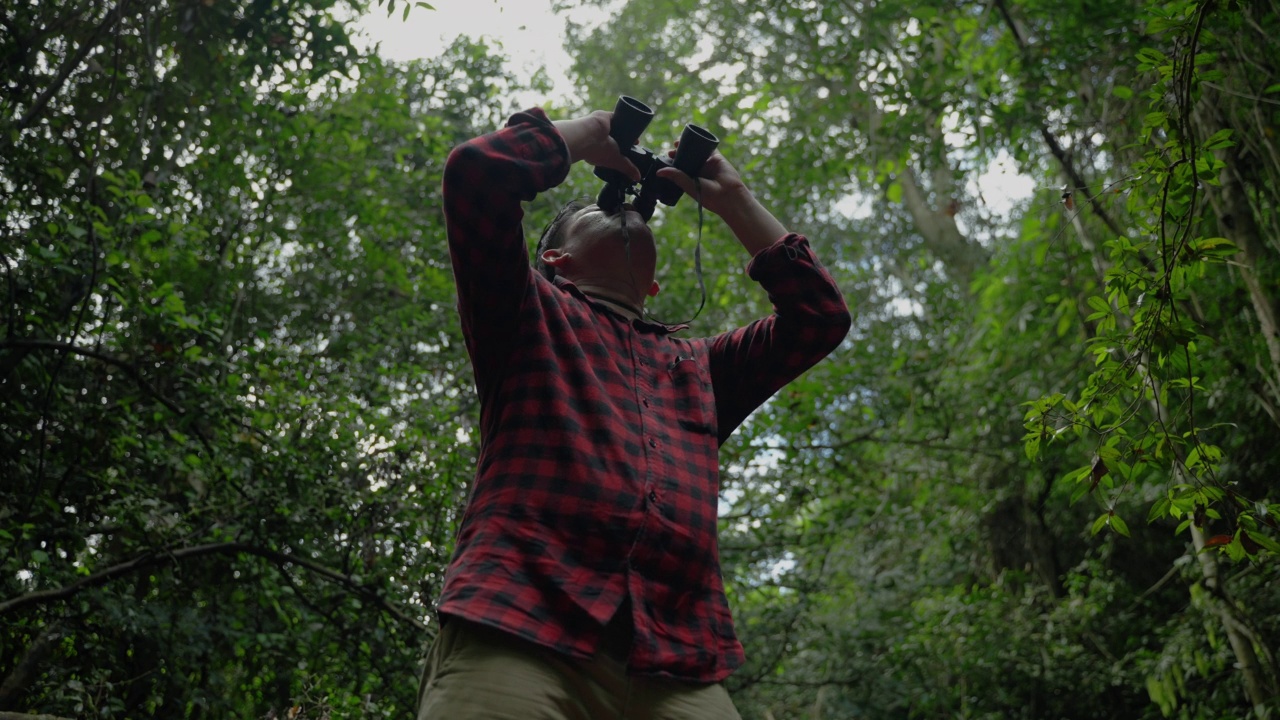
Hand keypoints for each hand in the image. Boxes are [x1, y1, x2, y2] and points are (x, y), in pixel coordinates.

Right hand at [552, 112, 641, 181]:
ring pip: (617, 125)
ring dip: (625, 126)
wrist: (588, 136)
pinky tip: (631, 116)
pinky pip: (615, 114)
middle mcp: (600, 138)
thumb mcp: (616, 161)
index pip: (614, 147)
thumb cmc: (597, 150)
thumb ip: (627, 168)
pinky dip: (622, 114)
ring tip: (635, 128)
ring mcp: (602, 127)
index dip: (623, 148)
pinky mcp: (604, 116)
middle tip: (636, 140)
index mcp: (600, 148)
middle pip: (617, 136)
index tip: (632, 148)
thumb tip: (638, 178)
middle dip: (625, 137)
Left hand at [656, 147, 786, 255]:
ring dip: (688, 145)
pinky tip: (696, 135)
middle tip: (671, 149)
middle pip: (686, 157)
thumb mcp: (689, 185)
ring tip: (678, 141)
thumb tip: (659, 172)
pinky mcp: (716, 158)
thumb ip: (676, 176)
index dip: (673, 162)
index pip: (679, 168)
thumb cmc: (709, 196)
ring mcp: (707, 164)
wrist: (728, 195)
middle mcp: (699, 171)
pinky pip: (710, 146)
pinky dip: (704, 140)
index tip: (666, 157)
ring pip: (696, 151)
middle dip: (678, 152)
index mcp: (691, 179)